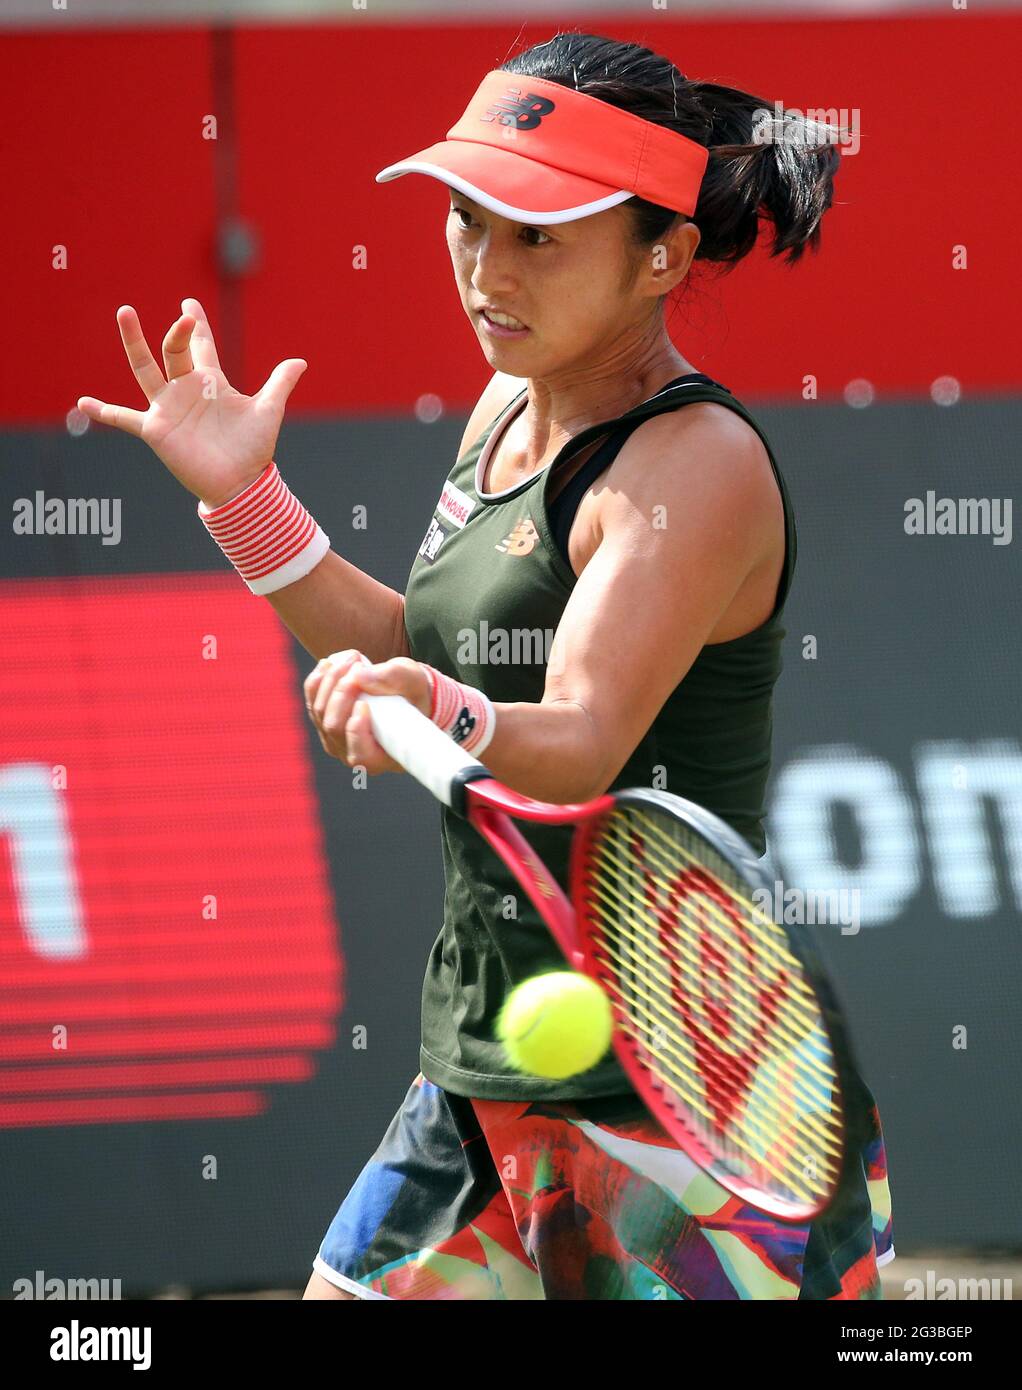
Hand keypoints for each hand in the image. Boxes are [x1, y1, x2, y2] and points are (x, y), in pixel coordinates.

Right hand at [76, 298, 307, 506]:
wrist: (241, 484)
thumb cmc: (254, 449)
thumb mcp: (268, 411)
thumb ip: (279, 384)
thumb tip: (301, 361)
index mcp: (211, 382)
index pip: (201, 345)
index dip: (197, 324)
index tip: (189, 304)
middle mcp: (186, 390)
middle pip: (175, 349)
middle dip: (180, 331)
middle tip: (186, 316)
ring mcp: (168, 408)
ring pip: (146, 368)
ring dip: (135, 342)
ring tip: (124, 313)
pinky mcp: (156, 430)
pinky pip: (125, 418)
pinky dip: (104, 411)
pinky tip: (83, 402)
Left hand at [304, 652, 430, 774]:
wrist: (404, 693)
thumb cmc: (413, 694)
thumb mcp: (413, 682)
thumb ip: (393, 678)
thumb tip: (360, 676)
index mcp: (381, 756)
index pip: (361, 755)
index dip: (356, 732)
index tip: (363, 704)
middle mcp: (354, 753)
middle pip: (334, 726)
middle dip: (343, 691)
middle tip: (359, 663)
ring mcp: (335, 738)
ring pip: (320, 712)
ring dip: (332, 679)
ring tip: (352, 658)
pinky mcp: (323, 721)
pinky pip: (312, 701)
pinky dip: (319, 680)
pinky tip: (330, 663)